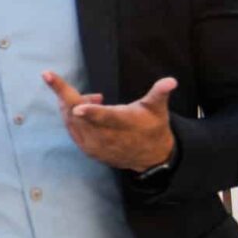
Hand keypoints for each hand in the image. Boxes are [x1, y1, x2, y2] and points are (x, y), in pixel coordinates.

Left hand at [43, 73, 176, 171]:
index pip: (104, 117)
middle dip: (67, 95)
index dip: (91, 112)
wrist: (150, 156)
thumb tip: (171, 81)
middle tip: (74, 86)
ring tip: (95, 99)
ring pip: (70, 122)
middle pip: (77, 116)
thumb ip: (159, 93)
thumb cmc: (153, 126)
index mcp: (122, 124)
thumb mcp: (158, 108)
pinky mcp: (87, 150)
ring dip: (70, 105)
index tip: (78, 107)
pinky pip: (72, 129)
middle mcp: (104, 138)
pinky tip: (85, 110)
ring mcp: (93, 146)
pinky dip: (72, 116)